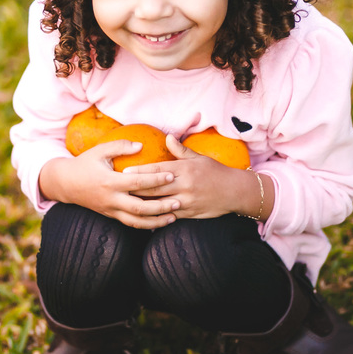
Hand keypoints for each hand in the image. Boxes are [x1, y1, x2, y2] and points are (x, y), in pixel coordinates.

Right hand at [39, 141, 178, 229]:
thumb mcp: (99, 150)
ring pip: (136, 221)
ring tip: (173, 217)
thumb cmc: (85, 163)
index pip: (137, 182)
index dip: (155, 179)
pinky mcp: (110, 216)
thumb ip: (120, 146)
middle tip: (178, 202)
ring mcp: (110, 210)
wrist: (65, 184)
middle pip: (139, 207)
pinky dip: (146, 225)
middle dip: (160, 207)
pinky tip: (160, 222)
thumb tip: (141, 145)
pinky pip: (130, 224)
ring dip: (156, 221)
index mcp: (109, 182)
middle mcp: (110, 199)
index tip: (171, 175)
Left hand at [123, 134, 271, 219]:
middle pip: (154, 188)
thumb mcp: (199, 158)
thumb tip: (167, 137)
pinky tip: (142, 217)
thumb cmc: (215, 172)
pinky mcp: (189, 214)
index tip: (124, 171)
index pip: (157, 169)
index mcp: (184, 169)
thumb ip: (181, 150)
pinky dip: (155, 216)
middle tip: (118, 188)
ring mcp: (186, 201)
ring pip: (159, 204)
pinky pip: (168, 216)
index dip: (140, 171)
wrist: (234, 191)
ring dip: (142, 204)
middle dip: (135, 188)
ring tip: (125, 203)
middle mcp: (184, 185)